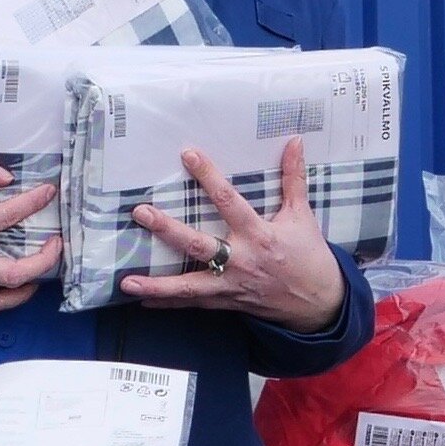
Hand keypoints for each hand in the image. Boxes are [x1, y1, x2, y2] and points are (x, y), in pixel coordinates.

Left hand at [118, 140, 349, 332]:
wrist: (318, 304)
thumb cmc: (309, 256)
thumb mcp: (303, 215)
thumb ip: (294, 178)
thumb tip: (295, 141)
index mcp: (259, 235)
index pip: (229, 201)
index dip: (209, 177)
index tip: (188, 155)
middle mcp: (241, 261)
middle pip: (199, 245)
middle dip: (168, 230)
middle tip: (141, 213)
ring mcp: (231, 285)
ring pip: (189, 285)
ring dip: (157, 284)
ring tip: (126, 282)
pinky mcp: (226, 302)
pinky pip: (193, 303)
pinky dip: (167, 302)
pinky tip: (139, 298)